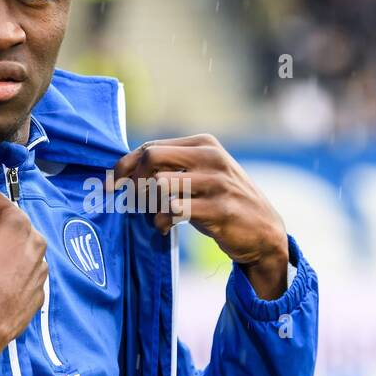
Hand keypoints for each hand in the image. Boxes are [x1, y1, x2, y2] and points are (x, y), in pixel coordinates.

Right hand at [0, 193, 47, 369]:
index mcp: (16, 226)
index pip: (1, 202)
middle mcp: (36, 244)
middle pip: (18, 225)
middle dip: (1, 226)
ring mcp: (41, 270)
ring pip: (27, 250)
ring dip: (12, 250)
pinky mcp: (40, 292)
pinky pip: (29, 274)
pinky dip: (18, 273)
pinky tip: (1, 283)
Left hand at [111, 134, 289, 298]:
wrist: (263, 231)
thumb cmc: (222, 202)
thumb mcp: (200, 176)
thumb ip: (171, 168)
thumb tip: (124, 169)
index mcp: (204, 144)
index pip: (151, 147)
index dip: (124, 165)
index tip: (111, 184)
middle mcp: (211, 158)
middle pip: (152, 157)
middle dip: (133, 180)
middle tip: (132, 201)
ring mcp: (217, 183)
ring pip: (160, 184)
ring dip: (149, 205)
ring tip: (156, 217)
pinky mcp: (220, 209)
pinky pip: (175, 210)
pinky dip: (162, 221)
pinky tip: (166, 228)